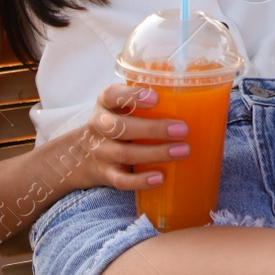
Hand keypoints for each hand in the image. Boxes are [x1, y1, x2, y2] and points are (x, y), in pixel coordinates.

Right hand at [58, 83, 189, 193]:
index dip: (132, 95)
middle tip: (183, 129)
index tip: (156, 97)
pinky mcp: (105, 175)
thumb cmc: (116, 122)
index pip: (112, 95)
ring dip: (156, 153)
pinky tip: (161, 177)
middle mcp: (99, 126)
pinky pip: (121, 180)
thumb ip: (145, 98)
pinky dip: (141, 181)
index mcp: (105, 103)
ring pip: (125, 154)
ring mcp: (100, 153)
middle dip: (153, 129)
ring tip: (183, 151)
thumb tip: (195, 94)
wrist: (80, 155)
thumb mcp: (121, 105)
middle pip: (120, 127)